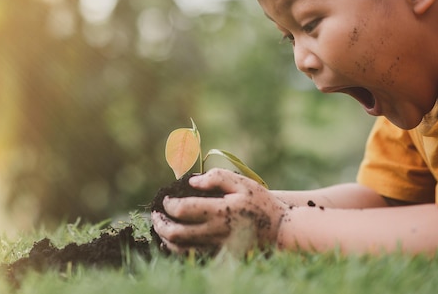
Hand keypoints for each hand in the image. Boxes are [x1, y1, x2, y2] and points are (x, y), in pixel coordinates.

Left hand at [151, 168, 286, 256]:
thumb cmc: (261, 203)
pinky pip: (192, 258)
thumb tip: (192, 181)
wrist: (282, 231)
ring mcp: (217, 248)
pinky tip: (174, 241)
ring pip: (180, 250)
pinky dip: (178, 250)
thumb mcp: (242, 183)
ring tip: (161, 227)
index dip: (168, 204)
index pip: (182, 210)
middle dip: (159, 223)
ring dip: (165, 239)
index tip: (166, 199)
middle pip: (176, 233)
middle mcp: (216, 232)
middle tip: (155, 215)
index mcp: (220, 212)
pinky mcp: (220, 258)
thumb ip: (217, 178)